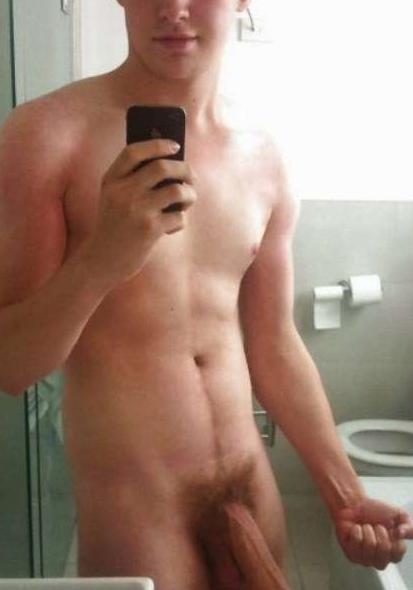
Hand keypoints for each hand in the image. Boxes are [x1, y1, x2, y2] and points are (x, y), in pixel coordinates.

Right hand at [82, 138, 196, 287]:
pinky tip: (171, 226)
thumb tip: (172, 164)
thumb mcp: (113, 198)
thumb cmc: (114, 226)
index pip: (134, 152)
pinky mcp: (149, 229)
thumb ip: (132, 180)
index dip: (158, 145)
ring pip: (177, 190)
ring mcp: (137, 210)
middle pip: (162, 167)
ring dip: (190, 194)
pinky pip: (179, 217)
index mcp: (111, 180)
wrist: (102, 260)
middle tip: (191, 178)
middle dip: (184, 169)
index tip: (175, 146)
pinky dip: (181, 220)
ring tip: (187, 200)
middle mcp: (123, 192)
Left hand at [334, 497, 412, 569]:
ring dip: (368, 530)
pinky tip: (355, 529)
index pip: (397, 555)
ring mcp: (364, 559)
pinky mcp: (351, 554)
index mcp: (392, 552)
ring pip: (370, 547)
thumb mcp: (399, 515)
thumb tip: (401, 534)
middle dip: (380, 533)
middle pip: (384, 552)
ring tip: (365, 527)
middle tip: (376, 526)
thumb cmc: (375, 511)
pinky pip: (356, 542)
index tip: (390, 529)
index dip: (393, 539)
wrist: (354, 504)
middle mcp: (379, 559)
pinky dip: (356, 530)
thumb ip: (409, 527)